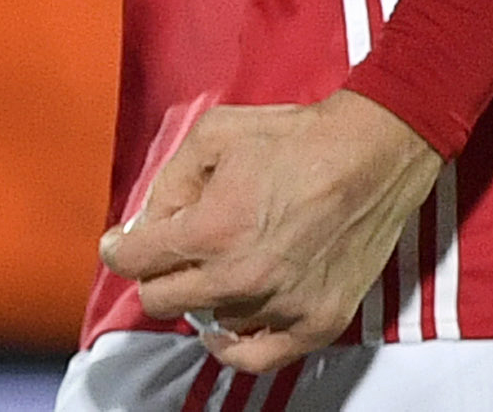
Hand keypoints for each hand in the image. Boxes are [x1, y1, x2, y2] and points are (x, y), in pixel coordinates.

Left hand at [99, 89, 443, 373]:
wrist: (372, 153)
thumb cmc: (299, 138)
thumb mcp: (216, 133)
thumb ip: (171, 179)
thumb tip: (150, 220)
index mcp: (211, 229)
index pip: (135, 261)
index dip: (120, 248)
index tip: (122, 244)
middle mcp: (239, 277)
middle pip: (161, 299)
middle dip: (154, 271)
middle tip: (167, 252)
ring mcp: (279, 306)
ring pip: (208, 320)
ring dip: (203, 295)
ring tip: (219, 265)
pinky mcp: (315, 323)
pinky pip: (255, 358)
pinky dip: (233, 346)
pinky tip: (225, 326)